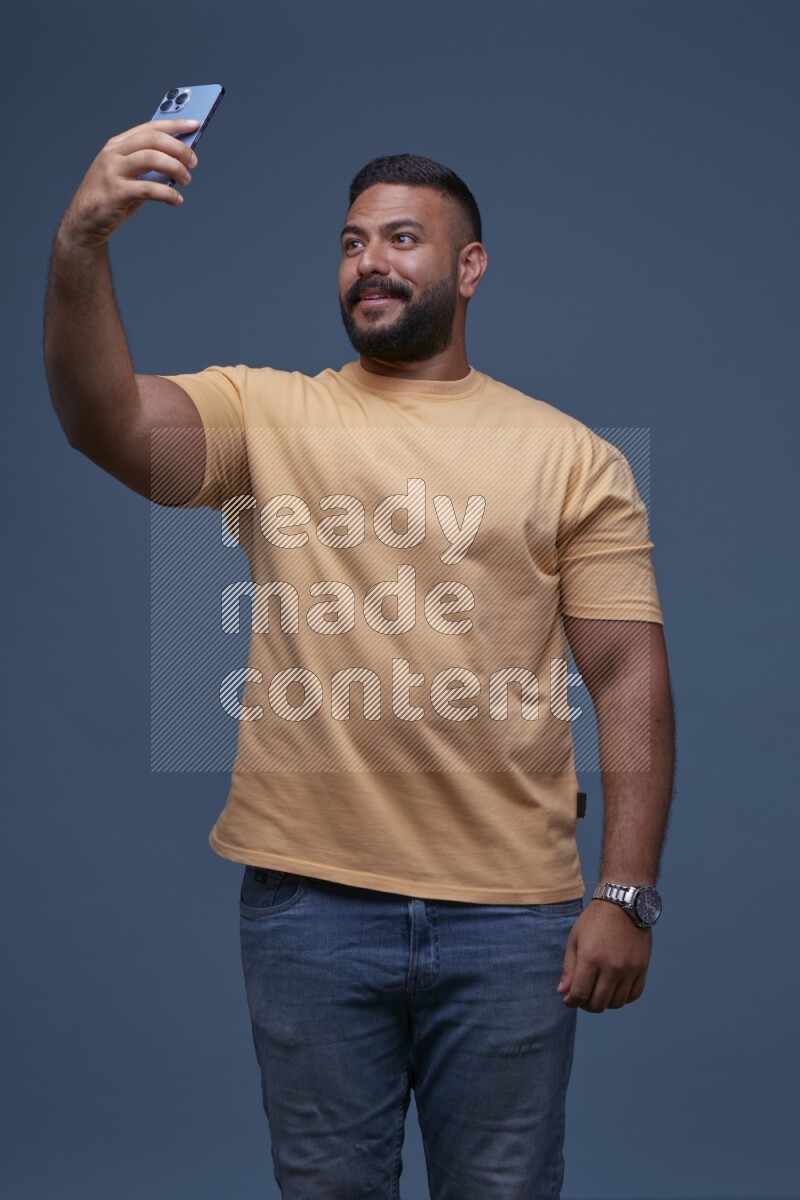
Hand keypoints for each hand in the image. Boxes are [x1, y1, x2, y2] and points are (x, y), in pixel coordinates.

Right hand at [57, 119, 199, 251]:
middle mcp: (114, 153)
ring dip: (175, 168)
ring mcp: (113, 171)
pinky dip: (168, 194)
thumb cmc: (112, 198)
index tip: (194, 125)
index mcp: (118, 145)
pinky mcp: (115, 192)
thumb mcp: (129, 176)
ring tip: (187, 180)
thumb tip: (180, 162)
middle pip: (153, 139)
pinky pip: (149, 188)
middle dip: (179, 148)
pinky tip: (176, 200)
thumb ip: (148, 167)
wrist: (85, 221)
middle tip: (193, 162)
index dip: (174, 125)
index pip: (150, 128)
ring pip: (152, 158)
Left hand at [557, 899, 650, 1011]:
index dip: (571, 1001)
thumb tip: (563, 993)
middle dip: (586, 1005)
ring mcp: (629, 969)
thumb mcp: (575, 939)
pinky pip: (634, 995)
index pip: (580, 994)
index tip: (568, 999)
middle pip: (598, 1003)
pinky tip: (614, 990)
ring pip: (616, 1003)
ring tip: (598, 992)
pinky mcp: (642, 968)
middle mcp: (612, 967)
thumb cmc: (595, 920)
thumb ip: (569, 968)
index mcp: (591, 958)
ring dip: (605, 1003)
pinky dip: (623, 998)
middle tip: (582, 997)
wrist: (623, 903)